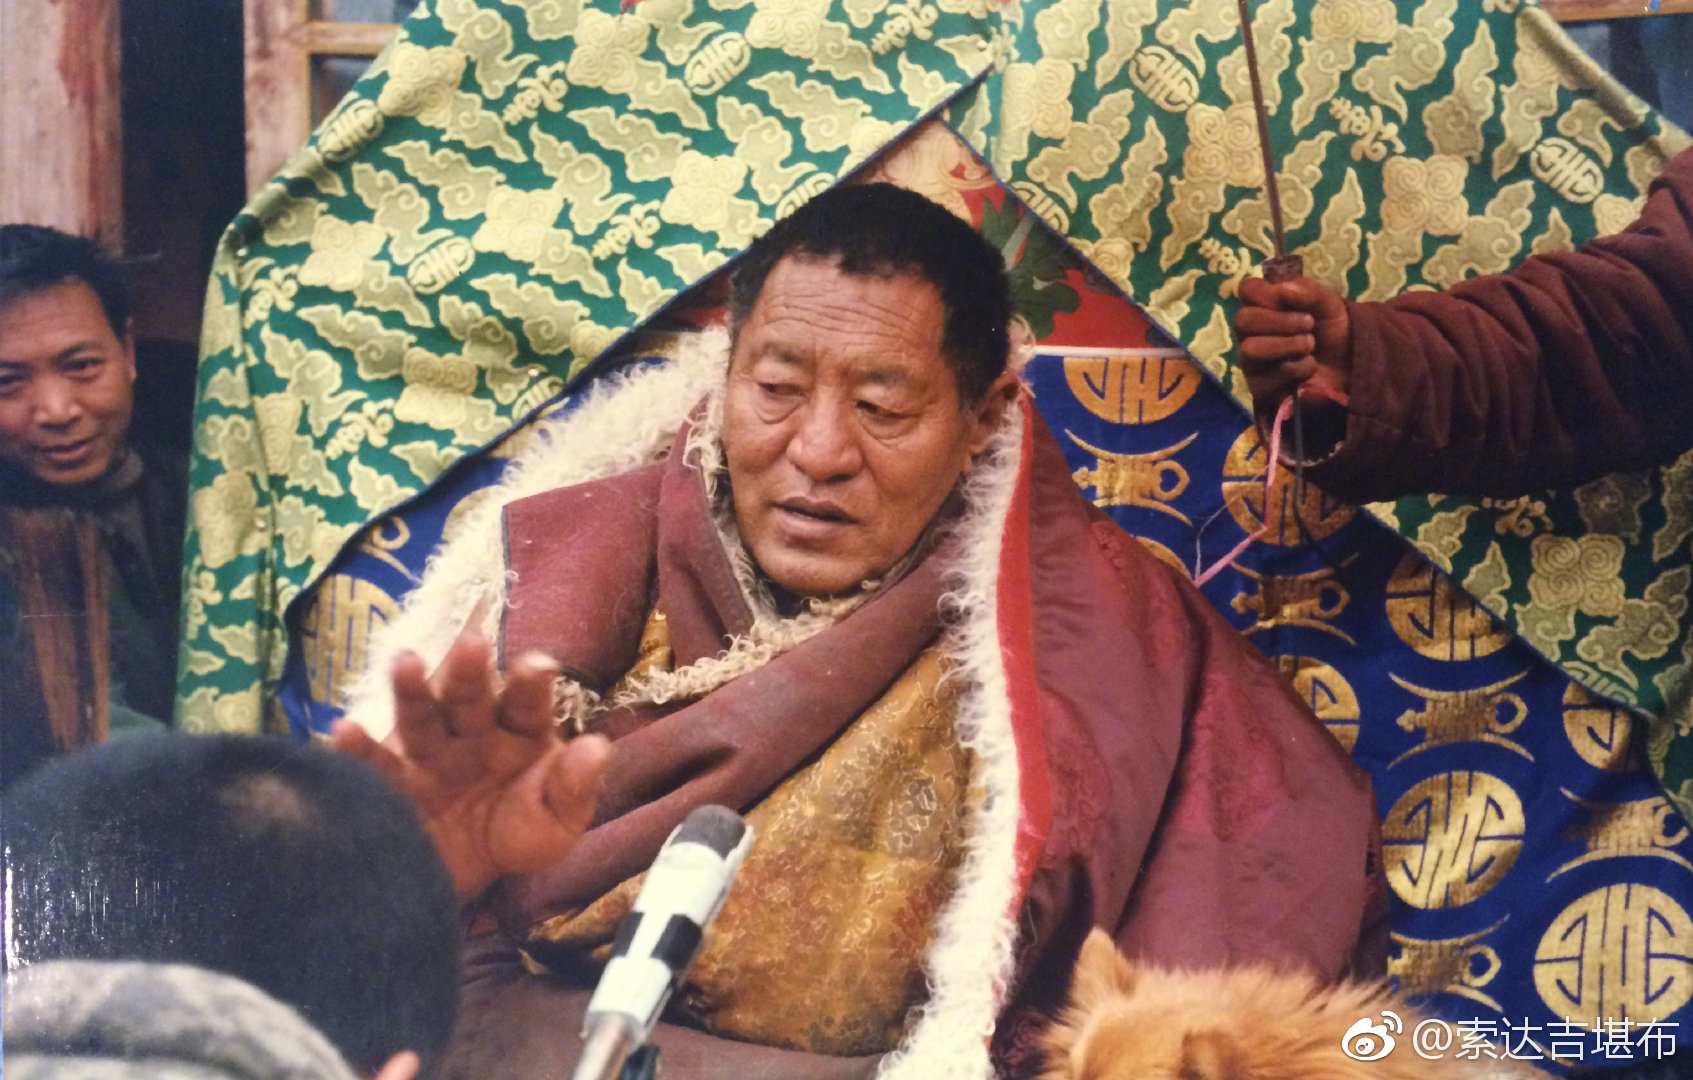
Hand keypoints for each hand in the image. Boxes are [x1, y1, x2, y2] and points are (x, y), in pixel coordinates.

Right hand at [331, 619, 609, 902]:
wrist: (467, 876)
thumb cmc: (519, 835)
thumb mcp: (557, 822)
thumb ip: (575, 786)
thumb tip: (598, 747)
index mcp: (521, 732)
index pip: (528, 703)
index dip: (532, 682)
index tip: (538, 664)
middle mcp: (473, 731)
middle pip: (470, 696)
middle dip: (470, 672)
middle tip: (471, 645)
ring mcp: (430, 752)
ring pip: (421, 715)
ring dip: (412, 689)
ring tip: (405, 662)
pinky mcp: (392, 783)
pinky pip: (374, 764)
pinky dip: (358, 747)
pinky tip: (342, 730)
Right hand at [1233, 276, 1353, 412]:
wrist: (1347, 364)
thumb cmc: (1331, 329)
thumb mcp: (1328, 303)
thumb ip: (1307, 290)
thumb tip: (1282, 289)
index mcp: (1263, 305)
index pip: (1247, 289)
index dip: (1267, 293)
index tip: (1289, 300)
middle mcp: (1250, 332)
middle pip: (1243, 319)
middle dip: (1281, 321)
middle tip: (1309, 324)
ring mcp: (1251, 360)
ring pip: (1251, 348)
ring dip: (1288, 345)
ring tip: (1310, 346)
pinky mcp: (1259, 385)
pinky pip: (1269, 375)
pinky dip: (1299, 368)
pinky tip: (1309, 366)